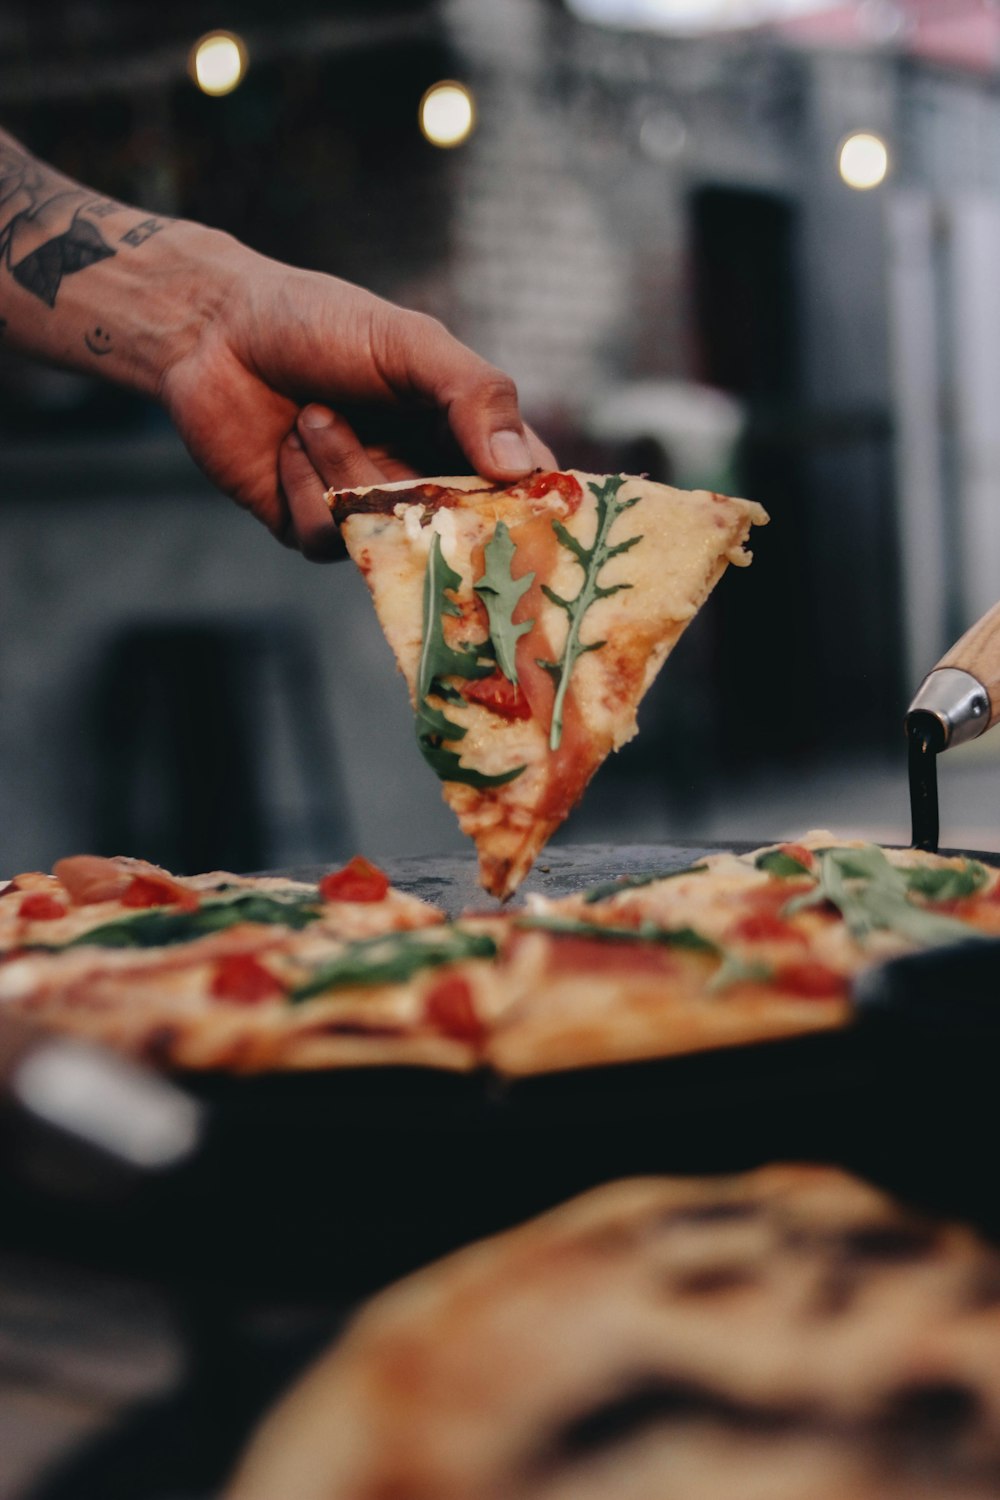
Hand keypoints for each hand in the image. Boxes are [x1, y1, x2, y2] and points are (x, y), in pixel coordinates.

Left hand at [158, 232, 554, 558]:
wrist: (213, 329)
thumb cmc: (318, 322)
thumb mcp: (408, 343)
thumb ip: (473, 394)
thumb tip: (520, 468)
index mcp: (462, 433)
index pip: (524, 488)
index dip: (533, 510)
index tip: (528, 512)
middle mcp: (423, 479)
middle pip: (460, 531)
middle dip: (430, 501)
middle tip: (408, 471)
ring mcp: (368, 510)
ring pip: (387, 535)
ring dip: (346, 470)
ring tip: (312, 413)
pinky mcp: (311, 529)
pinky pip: (327, 539)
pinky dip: (305, 487)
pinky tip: (285, 445)